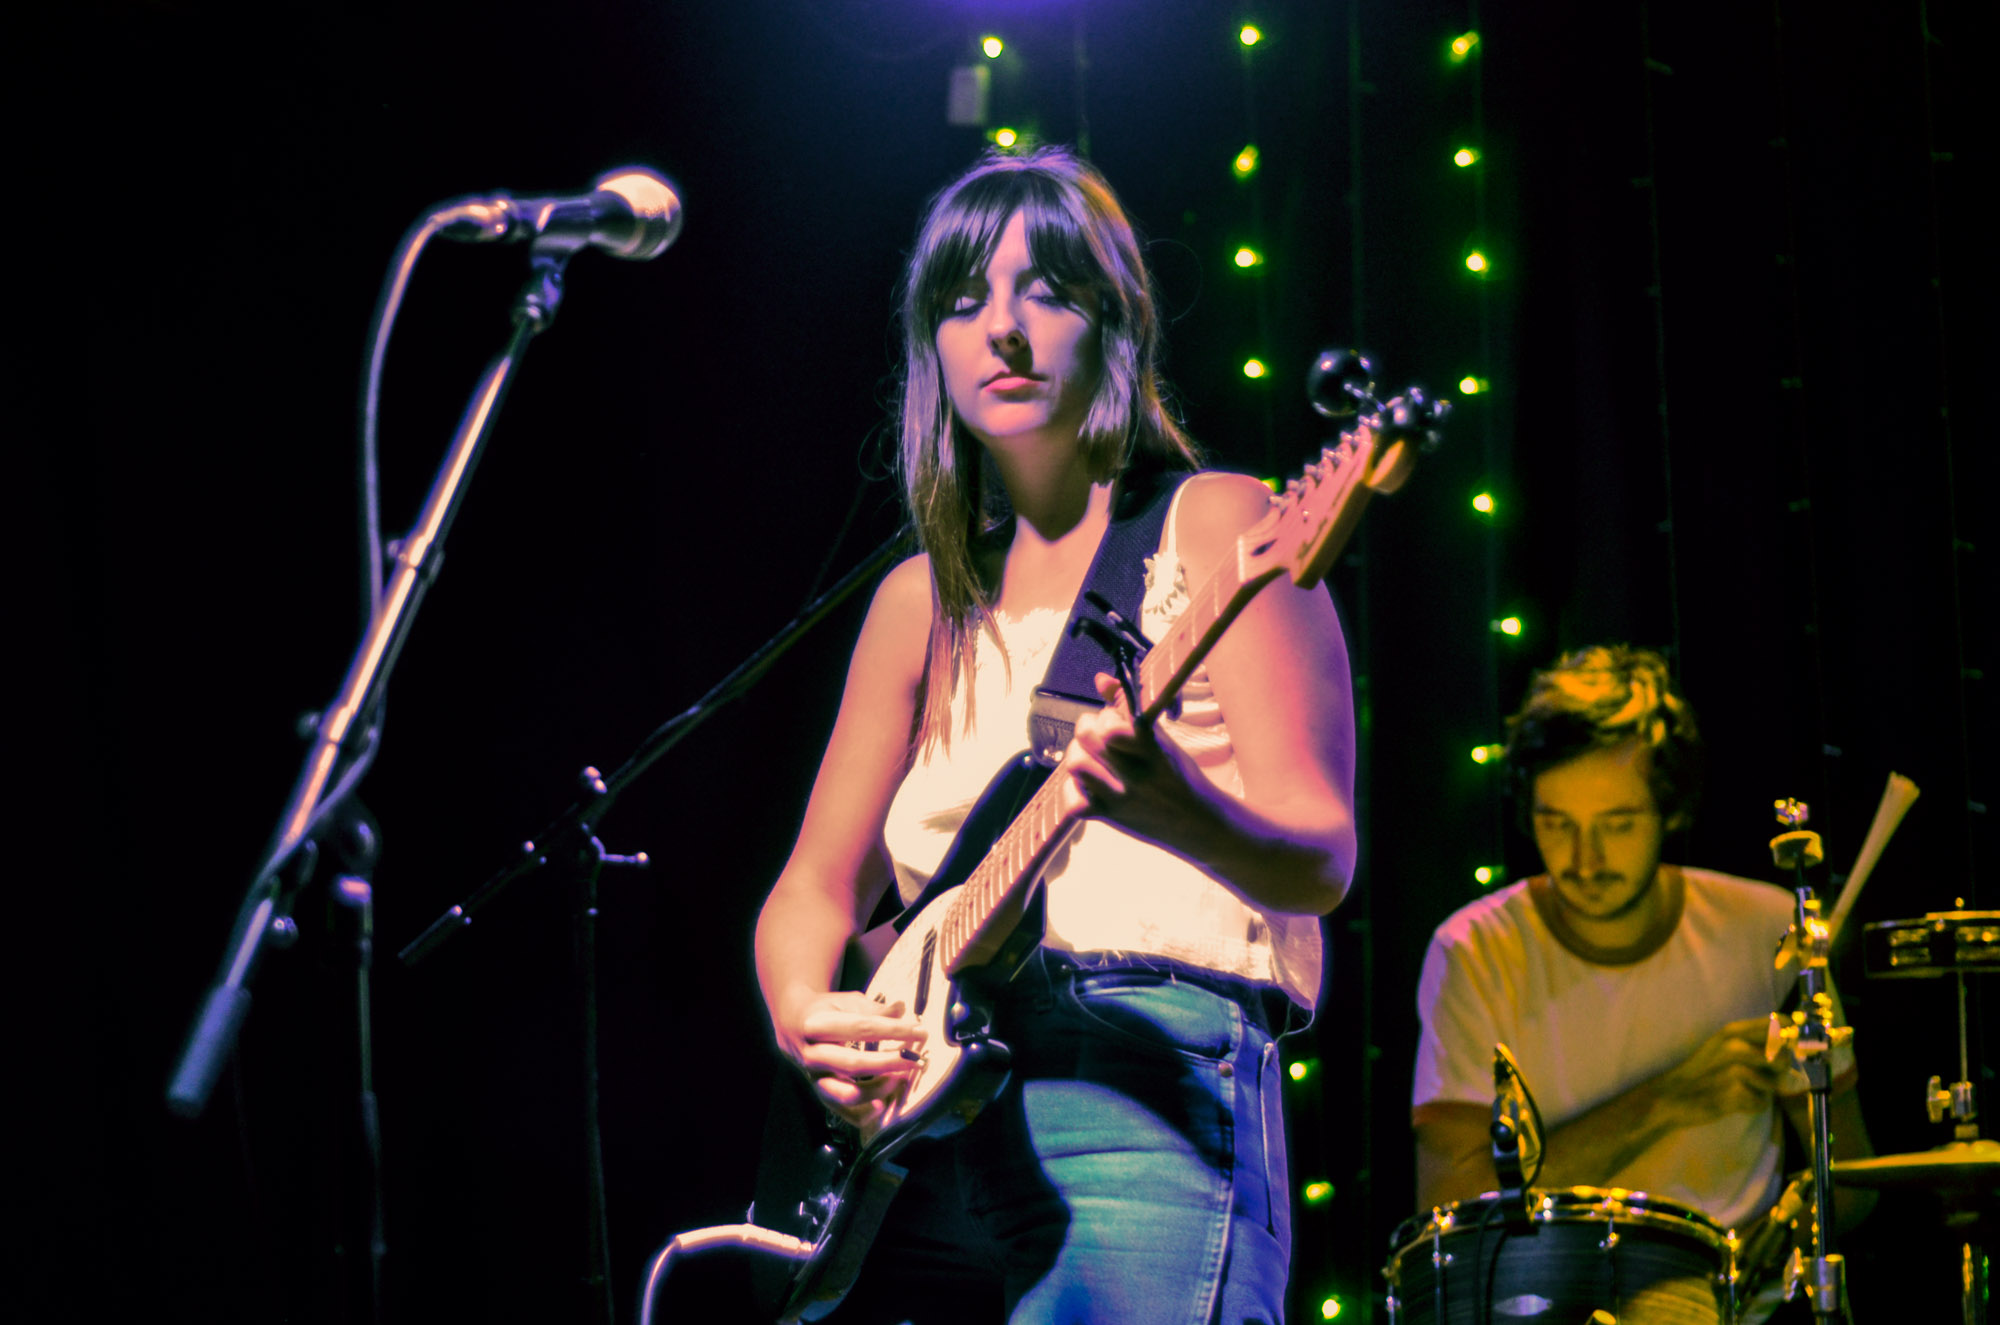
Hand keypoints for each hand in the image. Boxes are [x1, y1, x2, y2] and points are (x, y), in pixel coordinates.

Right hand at [774, 989, 925, 1128]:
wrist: (794, 1026)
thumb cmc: (826, 1011)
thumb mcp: (846, 1002)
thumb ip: (873, 1009)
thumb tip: (901, 1009)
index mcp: (817, 1025)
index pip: (861, 1028)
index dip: (893, 1030)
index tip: (919, 1031)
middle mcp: (812, 1055)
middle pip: (854, 1064)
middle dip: (888, 1062)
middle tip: (913, 1058)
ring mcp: (815, 1078)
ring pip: (847, 1093)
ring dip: (878, 1089)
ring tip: (900, 1078)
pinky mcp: (820, 1094)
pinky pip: (843, 1113)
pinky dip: (864, 1114)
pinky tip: (882, 1104)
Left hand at [1058, 672, 1210, 844]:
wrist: (1198, 824)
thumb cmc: (1179, 776)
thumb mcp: (1162, 740)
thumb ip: (1129, 709)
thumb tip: (1101, 680)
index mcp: (1152, 748)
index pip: (1113, 723)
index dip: (1108, 715)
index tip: (1116, 718)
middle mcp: (1136, 773)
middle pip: (1087, 736)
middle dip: (1089, 727)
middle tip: (1100, 736)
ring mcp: (1121, 797)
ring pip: (1076, 764)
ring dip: (1078, 756)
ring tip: (1092, 759)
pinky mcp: (1109, 818)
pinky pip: (1073, 801)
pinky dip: (1074, 792)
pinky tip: (1089, 787)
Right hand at [1651, 1017, 1783, 1127]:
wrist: (1673, 1096)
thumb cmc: (1702, 1072)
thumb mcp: (1722, 1047)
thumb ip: (1754, 1042)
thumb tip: (1792, 1048)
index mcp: (1733, 1031)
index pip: (1777, 1023)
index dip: (1788, 1037)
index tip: (1783, 1050)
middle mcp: (1735, 1045)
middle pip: (1783, 1057)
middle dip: (1778, 1072)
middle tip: (1758, 1078)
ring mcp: (1735, 1068)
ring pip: (1774, 1083)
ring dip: (1762, 1092)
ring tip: (1739, 1090)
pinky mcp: (1736, 1091)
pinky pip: (1762, 1103)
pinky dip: (1752, 1106)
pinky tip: (1733, 1102)